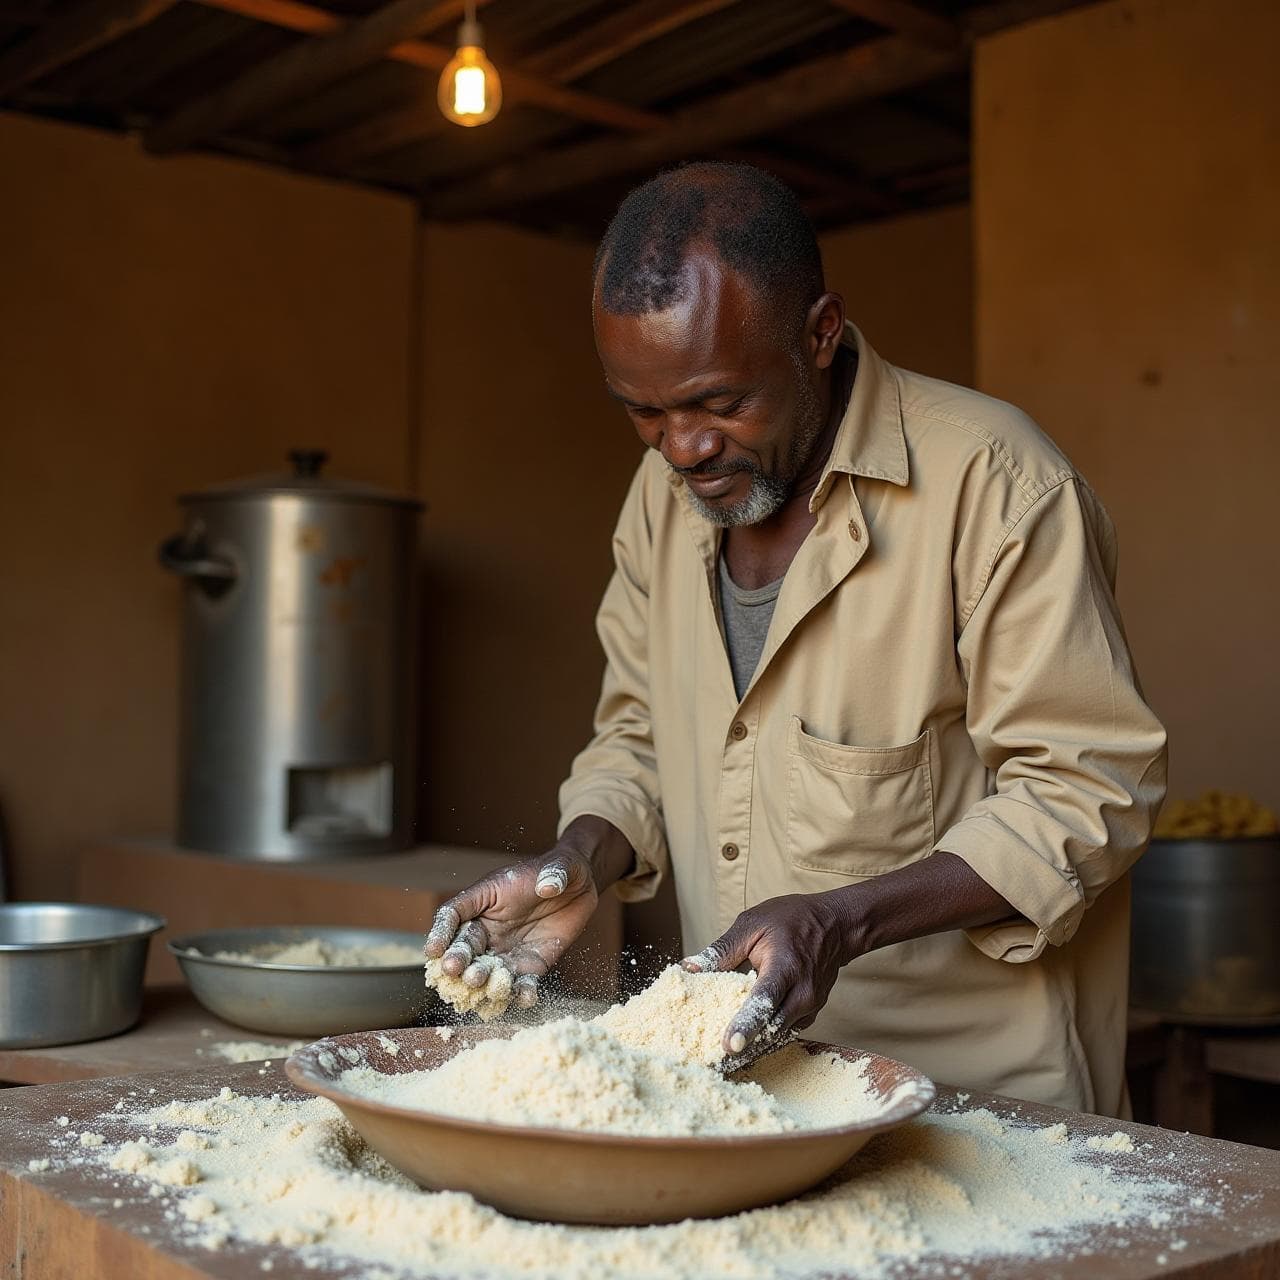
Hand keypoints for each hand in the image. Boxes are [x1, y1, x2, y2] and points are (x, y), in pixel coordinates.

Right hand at [424, 846, 601, 1008]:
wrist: (580, 886)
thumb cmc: (559, 871)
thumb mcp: (559, 865)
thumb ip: (553, 873)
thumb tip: (549, 885)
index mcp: (484, 900)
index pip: (454, 914)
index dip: (442, 931)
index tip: (433, 950)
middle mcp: (491, 928)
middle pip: (466, 946)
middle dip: (458, 960)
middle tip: (456, 970)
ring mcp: (508, 949)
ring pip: (488, 970)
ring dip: (483, 980)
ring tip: (482, 984)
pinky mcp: (531, 965)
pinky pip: (521, 983)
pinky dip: (521, 993)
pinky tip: (524, 997)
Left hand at [682, 890, 862, 1055]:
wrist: (835, 925)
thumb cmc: (791, 920)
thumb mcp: (752, 924)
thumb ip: (721, 950)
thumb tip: (688, 968)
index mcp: (786, 966)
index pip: (765, 1000)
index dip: (746, 1024)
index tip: (729, 1046)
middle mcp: (802, 992)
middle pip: (771, 1028)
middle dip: (744, 1049)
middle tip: (714, 1064)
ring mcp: (810, 1006)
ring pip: (778, 1036)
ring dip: (753, 1051)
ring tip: (723, 1065)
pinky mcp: (810, 1014)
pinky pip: (784, 1032)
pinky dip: (765, 1041)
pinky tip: (745, 1049)